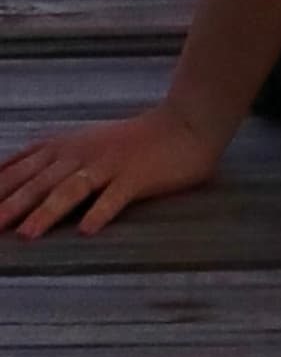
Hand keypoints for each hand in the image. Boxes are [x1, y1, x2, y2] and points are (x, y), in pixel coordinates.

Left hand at [1, 102, 226, 239]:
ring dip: (47, 211)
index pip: (22, 168)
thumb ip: (48, 156)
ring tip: (27, 234)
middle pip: (41, 182)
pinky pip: (116, 196)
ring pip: (73, 189)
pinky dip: (101, 211)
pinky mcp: (139, 176)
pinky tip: (88, 228)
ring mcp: (111, 164)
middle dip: (11, 205)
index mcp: (67, 147)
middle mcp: (83, 154)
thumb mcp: (83, 141)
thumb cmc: (134, 139)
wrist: (187, 122)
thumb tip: (6, 172)